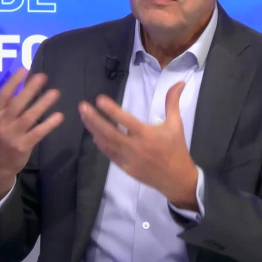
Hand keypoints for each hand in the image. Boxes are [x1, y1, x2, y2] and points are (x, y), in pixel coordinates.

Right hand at [0, 67, 63, 203]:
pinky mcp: (23, 146)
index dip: (13, 82)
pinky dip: (48, 125)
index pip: (2, 95)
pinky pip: (37, 133)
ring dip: (42, 104)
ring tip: (55, 93)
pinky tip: (59, 116)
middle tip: (43, 76)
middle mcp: (1, 123)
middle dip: (29, 90)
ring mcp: (12, 135)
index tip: (24, 69)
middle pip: (17, 104)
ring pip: (29, 117)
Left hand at [78, 81, 198, 209]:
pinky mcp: (124, 167)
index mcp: (146, 134)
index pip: (125, 120)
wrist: (176, 179)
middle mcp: (134, 146)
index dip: (111, 110)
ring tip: (84, 116)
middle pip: (109, 132)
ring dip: (94, 129)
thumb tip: (179, 82)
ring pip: (106, 143)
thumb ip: (172, 102)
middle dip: (94, 119)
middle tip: (82, 107)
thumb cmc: (176, 149)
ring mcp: (127, 158)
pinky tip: (94, 135)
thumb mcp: (176, 124)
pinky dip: (100, 144)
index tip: (98, 99)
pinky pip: (109, 154)